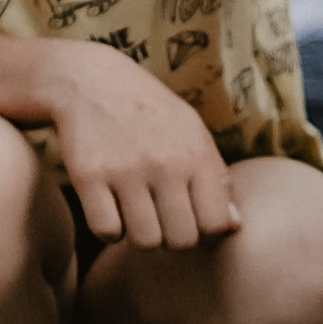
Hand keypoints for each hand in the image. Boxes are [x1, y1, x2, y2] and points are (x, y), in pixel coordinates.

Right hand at [45, 41, 241, 250]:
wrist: (92, 81)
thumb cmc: (150, 113)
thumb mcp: (192, 133)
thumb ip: (217, 179)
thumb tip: (233, 227)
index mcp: (197, 153)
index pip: (216, 224)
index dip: (205, 232)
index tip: (191, 219)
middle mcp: (165, 163)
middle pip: (181, 241)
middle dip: (172, 238)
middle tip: (162, 218)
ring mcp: (126, 171)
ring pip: (145, 242)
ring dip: (141, 235)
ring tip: (137, 213)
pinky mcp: (89, 177)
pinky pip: (107, 231)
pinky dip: (109, 230)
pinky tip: (111, 210)